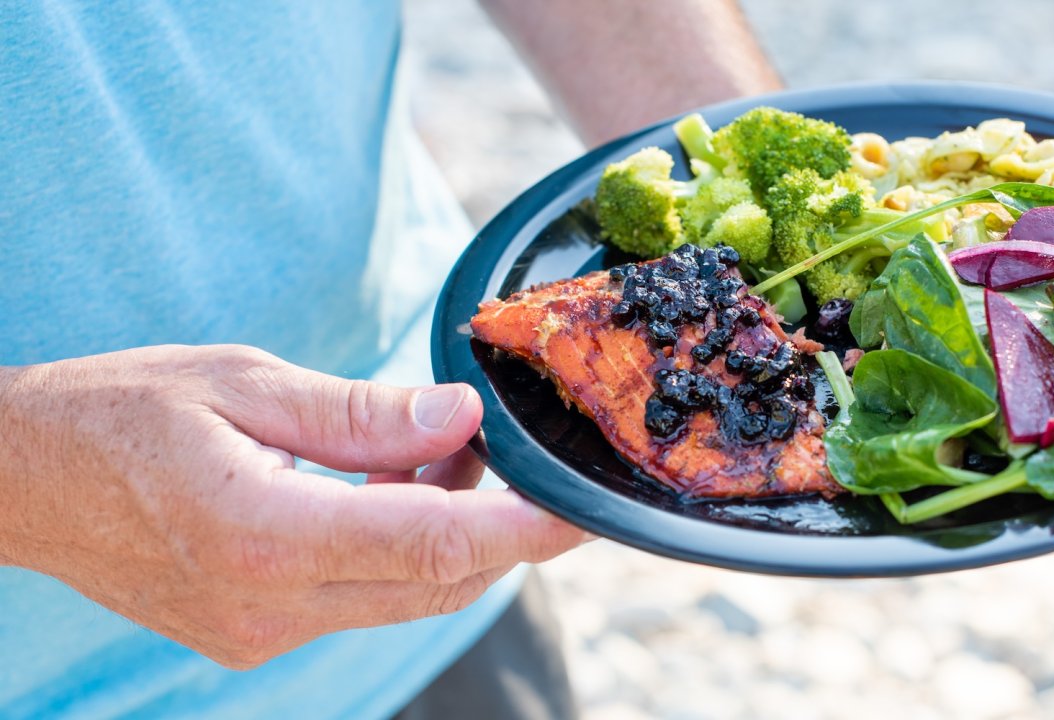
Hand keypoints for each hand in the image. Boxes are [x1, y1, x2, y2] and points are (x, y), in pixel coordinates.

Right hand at [0, 345, 586, 668]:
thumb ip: (361, 413)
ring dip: (446, 532)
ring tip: (423, 454)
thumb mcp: (242, 383)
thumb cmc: (120, 413)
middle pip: (438, 582)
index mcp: (264, 535)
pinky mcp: (255, 636)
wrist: (22, 481)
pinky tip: (381, 491)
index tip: (583, 510)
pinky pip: (364, 601)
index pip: (434, 544)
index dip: (524, 529)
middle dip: (495, 524)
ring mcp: (262, 634)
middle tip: (494, 448)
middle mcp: (270, 607)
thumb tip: (461, 421)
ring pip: (408, 596)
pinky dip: (398, 549)